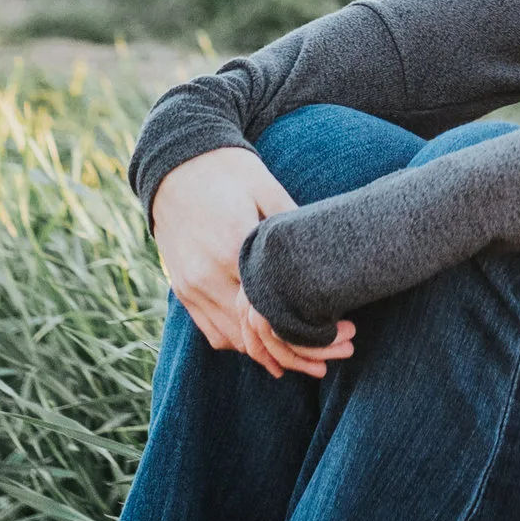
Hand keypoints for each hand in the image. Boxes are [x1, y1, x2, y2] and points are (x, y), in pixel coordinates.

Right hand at [149, 147, 355, 379]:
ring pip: (234, 340)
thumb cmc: (229, 170)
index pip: (275, 307)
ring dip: (270, 353)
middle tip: (339, 353)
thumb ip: (291, 224)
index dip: (312, 328)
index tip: (345, 334)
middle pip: (257, 334)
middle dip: (299, 350)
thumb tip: (329, 251)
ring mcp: (191, 287)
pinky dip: (241, 342)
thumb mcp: (266, 188)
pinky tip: (268, 343)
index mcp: (232, 249)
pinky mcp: (182, 290)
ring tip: (309, 358)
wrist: (174, 161)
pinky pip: (212, 331)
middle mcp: (207, 275)